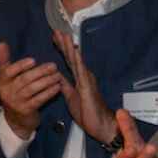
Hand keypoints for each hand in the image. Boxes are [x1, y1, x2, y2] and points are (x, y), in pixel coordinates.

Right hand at [0, 41, 60, 137]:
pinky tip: (57, 87)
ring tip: (58, 75)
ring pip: (33, 89)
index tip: (32, 60)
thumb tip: (2, 44)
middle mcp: (6, 92)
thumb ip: (5, 61)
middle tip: (53, 66)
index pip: (8, 71)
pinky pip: (39, 99)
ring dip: (47, 81)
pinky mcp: (25, 111)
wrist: (16, 120)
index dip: (20, 66)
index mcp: (2, 81)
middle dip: (40, 71)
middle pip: (24, 79)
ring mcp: (16, 102)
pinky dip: (49, 92)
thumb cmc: (14, 94)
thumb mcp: (6, 78)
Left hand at [53, 29, 116, 144]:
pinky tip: (75, 52)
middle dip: (64, 44)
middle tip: (57, 31)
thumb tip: (56, 76)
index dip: (62, 49)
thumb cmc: (88, 113)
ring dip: (70, 48)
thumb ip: (64, 86)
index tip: (55, 39)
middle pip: (72, 57)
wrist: (101, 125)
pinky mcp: (88, 87)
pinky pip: (81, 72)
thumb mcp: (70, 97)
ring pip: (76, 61)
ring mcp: (87, 80)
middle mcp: (84, 76)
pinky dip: (78, 61)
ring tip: (65, 37)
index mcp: (79, 79)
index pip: (68, 61)